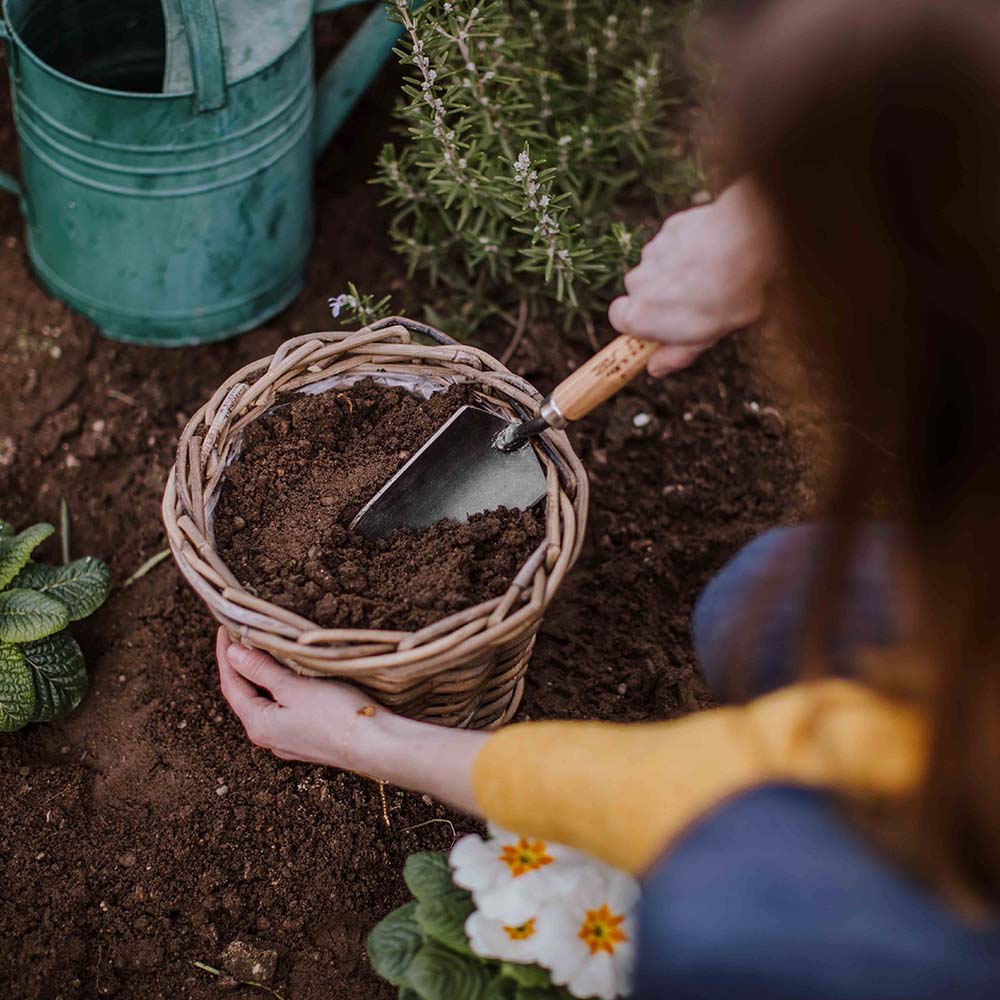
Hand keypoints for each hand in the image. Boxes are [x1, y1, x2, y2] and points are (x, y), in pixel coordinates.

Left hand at [216, 627, 376, 766]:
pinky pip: (284, 709)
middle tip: (241, 635)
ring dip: (262, 677)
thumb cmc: (335, 714)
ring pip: (267, 702)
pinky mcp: (308, 739)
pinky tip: (290, 676)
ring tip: (263, 650)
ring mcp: (289, 741)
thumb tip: (233, 653)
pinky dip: (280, 688)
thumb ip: (262, 670)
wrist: (376, 745)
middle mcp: (269, 738)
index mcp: (259, 725)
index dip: (226, 655)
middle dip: (241, 666)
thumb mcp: (294, 687)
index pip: (231, 685)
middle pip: (246, 695)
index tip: (225, 628)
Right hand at [608, 180, 777, 376]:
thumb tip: (655, 368)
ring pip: (655, 268)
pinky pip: (671, 246)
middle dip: (660, 298)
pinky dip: (685, 252)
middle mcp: (636, 282)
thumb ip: (675, 354)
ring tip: (708, 277)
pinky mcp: (668, 229)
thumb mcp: (705, 337)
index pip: (619, 321)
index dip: (640, 324)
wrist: (746, 240)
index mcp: (639, 315)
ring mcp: (651, 252)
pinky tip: (710, 255)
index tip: (661, 328)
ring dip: (673, 274)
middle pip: (639, 293)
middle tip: (695, 304)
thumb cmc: (728, 295)